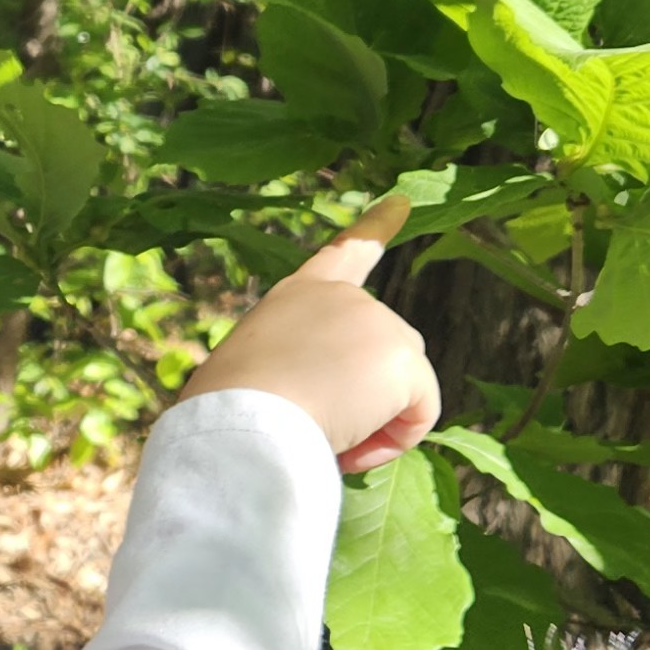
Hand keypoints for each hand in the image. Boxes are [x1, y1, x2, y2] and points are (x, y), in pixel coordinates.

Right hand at [177, 197, 439, 472]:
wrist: (241, 422)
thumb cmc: (228, 415)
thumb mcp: (256, 377)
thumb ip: (297, 375)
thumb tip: (334, 418)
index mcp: (298, 296)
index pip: (343, 256)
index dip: (374, 229)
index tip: (402, 202)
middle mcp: (342, 297)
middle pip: (387, 350)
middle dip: (369, 397)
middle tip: (320, 428)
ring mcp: (377, 322)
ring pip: (404, 389)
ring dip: (376, 424)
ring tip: (327, 435)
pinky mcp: (402, 359)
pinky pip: (420, 415)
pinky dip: (396, 442)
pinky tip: (355, 448)